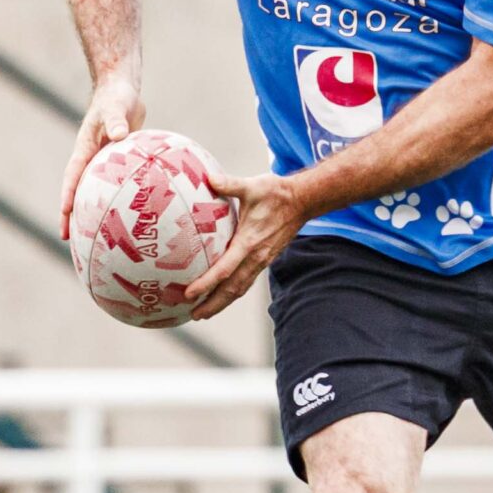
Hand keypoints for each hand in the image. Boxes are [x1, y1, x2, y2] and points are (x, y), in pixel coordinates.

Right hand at [58, 77, 144, 236]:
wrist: (122, 91)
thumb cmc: (117, 97)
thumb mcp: (116, 107)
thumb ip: (116, 120)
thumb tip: (119, 135)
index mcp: (84, 149)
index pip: (72, 176)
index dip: (67, 195)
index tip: (64, 214)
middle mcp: (90, 159)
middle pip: (77, 191)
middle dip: (69, 214)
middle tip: (66, 238)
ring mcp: (102, 162)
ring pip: (93, 191)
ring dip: (90, 212)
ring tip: (91, 238)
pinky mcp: (116, 162)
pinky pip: (113, 185)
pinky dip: (115, 200)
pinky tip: (127, 217)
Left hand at [183, 171, 306, 321]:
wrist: (303, 201)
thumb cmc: (276, 192)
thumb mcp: (252, 185)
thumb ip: (229, 183)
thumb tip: (208, 177)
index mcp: (249, 242)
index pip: (225, 269)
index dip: (207, 284)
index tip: (190, 294)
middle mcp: (256, 257)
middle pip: (232, 289)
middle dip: (213, 304)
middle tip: (194, 315)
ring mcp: (262, 261)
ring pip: (240, 288)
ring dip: (222, 303)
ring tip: (204, 313)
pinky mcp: (265, 260)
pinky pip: (246, 281)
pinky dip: (232, 292)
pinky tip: (222, 295)